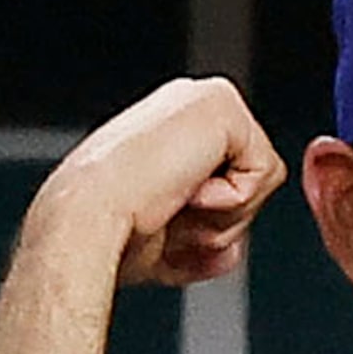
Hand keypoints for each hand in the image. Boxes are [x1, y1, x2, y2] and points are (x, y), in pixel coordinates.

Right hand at [32, 77, 287, 287]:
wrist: (86, 221)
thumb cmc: (106, 230)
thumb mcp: (164, 242)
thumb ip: (199, 240)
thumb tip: (229, 254)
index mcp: (172, 129)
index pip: (231, 182)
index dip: (209, 222)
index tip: (165, 222)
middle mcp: (189, 105)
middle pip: (252, 182)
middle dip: (222, 219)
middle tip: (172, 213)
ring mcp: (206, 99)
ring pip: (262, 181)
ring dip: (225, 213)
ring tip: (176, 201)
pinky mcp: (223, 104)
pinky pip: (266, 172)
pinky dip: (232, 198)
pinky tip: (188, 189)